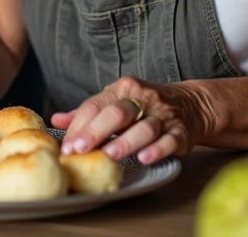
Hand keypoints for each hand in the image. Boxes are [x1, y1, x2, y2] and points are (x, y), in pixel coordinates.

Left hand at [50, 77, 212, 163]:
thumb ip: (88, 113)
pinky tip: (145, 158)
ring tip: (110, 155)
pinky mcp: (182, 131)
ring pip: (144, 127)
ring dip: (126, 141)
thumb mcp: (116, 102)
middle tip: (80, 150)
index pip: (96, 105)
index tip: (67, 146)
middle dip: (97, 132)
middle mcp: (143, 98)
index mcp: (123, 89)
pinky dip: (157, 149)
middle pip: (118, 113)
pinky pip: (170, 140)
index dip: (80, 126)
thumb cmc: (145, 106)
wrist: (191, 104)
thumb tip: (56, 120)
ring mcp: (164, 115)